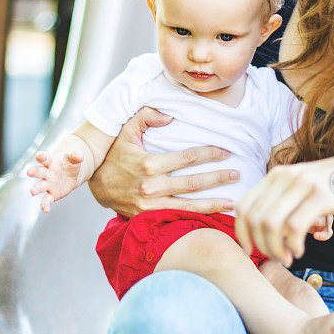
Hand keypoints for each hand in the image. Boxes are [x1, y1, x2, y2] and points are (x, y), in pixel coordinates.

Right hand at [27, 150, 82, 211]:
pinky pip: (46, 200)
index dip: (42, 156)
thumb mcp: (74, 160)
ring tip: (32, 191)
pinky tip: (46, 210)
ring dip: (36, 188)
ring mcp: (48, 184)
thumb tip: (80, 156)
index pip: (45, 158)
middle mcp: (47, 173)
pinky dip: (45, 205)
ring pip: (40, 186)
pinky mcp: (51, 194)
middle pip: (39, 171)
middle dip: (34, 171)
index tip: (39, 155)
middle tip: (29, 172)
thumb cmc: (69, 165)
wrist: (70, 175)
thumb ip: (76, 157)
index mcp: (51, 162)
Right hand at [88, 107, 239, 217]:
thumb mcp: (125, 131)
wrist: (95, 186)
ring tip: (233, 202)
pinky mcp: (149, 217)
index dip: (209, 154)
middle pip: (193, 183)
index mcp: (148, 163)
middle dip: (218, 178)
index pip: (187, 158)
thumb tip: (170, 116)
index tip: (226, 151)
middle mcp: (151, 186)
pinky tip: (213, 216)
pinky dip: (197, 217)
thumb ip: (146, 117)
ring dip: (213, 203)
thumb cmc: (114, 156)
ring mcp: (151, 205)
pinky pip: (177, 217)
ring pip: (189, 205)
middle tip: (237, 174)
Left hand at [235, 152, 333, 264]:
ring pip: (270, 224)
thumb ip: (283, 196)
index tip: (250, 251)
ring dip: (276, 248)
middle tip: (277, 258)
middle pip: (254, 219)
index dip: (242, 233)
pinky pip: (294, 227)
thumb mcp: (305, 182)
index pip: (243, 206)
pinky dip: (292, 245)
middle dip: (261, 245)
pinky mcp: (320, 196)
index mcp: (277, 174)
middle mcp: (285, 176)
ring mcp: (302, 184)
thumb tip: (261, 223)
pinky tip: (300, 252)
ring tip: (289, 258)